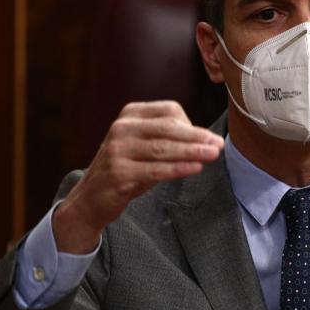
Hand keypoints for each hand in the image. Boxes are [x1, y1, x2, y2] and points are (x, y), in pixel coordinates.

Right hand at [52, 101, 223, 252]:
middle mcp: (122, 128)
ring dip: (192, 152)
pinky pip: (156, 169)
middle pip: (168, 129)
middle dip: (197, 137)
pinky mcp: (118, 173)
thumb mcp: (144, 147)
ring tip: (213, 154)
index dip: (192, 124)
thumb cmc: (126, 170)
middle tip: (218, 144)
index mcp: (130, 115)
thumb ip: (169, 140)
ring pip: (163, 149)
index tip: (208, 138)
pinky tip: (196, 168)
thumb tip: (208, 139)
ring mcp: (117, 150)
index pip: (169, 111)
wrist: (91, 198)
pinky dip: (178, 168)